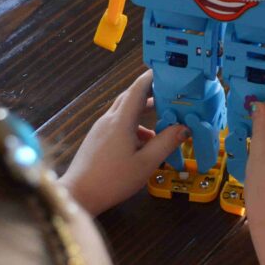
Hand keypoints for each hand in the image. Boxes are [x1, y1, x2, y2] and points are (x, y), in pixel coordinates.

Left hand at [60, 70, 186, 215]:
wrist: (80, 194)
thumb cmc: (113, 179)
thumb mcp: (146, 163)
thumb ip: (166, 143)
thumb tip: (184, 128)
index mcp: (121, 120)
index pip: (138, 89)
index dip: (152, 77)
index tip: (168, 71)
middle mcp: (109, 119)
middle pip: (131, 97)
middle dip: (150, 93)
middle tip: (170, 94)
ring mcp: (101, 129)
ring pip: (125, 112)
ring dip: (143, 113)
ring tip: (162, 122)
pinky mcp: (97, 138)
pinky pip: (118, 124)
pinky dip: (134, 126)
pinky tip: (145, 143)